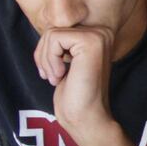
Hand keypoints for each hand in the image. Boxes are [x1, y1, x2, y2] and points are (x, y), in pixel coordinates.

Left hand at [35, 26, 117, 142]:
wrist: (86, 118)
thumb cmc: (74, 95)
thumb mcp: (66, 62)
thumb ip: (61, 43)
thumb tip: (48, 28)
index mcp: (98, 36)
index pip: (59, 30)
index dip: (47, 51)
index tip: (52, 72)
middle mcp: (102, 32)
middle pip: (54, 29)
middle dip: (44, 54)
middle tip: (52, 76)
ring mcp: (98, 36)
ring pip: (51, 34)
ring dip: (46, 60)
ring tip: (56, 77)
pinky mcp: (90, 41)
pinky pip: (54, 39)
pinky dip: (50, 59)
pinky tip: (61, 75)